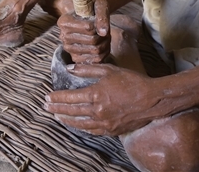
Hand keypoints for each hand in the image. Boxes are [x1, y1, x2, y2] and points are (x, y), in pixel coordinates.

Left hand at [44, 63, 159, 135]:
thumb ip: (87, 69)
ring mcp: (105, 123)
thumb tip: (70, 68)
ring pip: (80, 123)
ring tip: (57, 116)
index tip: (48, 96)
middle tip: (46, 106)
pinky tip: (77, 125)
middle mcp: (98, 111)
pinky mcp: (112, 130)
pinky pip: (92, 130)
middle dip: (57, 108)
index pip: (70, 97)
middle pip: (71, 111)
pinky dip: (81, 127)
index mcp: (96, 94)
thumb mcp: (109, 70)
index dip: (57, 97)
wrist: (152, 99)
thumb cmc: (132, 81)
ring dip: (66, 120)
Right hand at [59, 0, 110, 64]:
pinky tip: (102, 45)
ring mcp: (69, 49)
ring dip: (105, 44)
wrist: (86, 15)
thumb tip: (103, 32)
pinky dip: (104, 53)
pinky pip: (95, 60)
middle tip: (106, 30)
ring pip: (95, 51)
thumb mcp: (99, 5)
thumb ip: (102, 16)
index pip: (89, 28)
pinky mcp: (75, 58)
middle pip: (92, 40)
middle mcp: (63, 36)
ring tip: (105, 36)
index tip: (99, 20)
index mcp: (64, 22)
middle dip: (104, 35)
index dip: (99, 24)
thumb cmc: (92, 9)